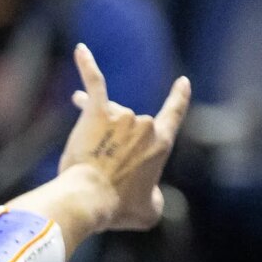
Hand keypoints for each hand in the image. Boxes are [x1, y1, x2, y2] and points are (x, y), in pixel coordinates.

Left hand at [59, 44, 187, 231]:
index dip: (178, 98)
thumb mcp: (149, 211)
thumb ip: (154, 197)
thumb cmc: (117, 208)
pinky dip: (86, 64)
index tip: (182, 83)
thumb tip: (148, 192)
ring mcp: (120, 115)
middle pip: (128, 126)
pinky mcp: (96, 112)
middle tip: (101, 168)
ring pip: (106, 116)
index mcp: (161, 144)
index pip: (174, 115)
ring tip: (84, 150)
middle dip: (113, 145)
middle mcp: (144, 124)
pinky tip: (80, 50)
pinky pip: (94, 82)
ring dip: (95, 130)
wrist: (89, 198)